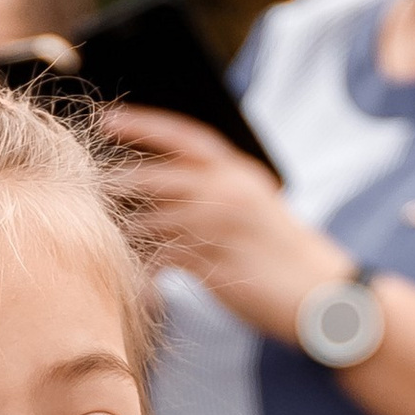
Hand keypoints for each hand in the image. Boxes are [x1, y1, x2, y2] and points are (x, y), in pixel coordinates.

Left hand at [98, 102, 348, 340]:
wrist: (327, 296)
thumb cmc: (287, 255)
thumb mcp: (255, 208)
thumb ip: (215, 193)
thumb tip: (166, 190)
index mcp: (240, 173)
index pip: (184, 137)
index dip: (142, 125)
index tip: (106, 119)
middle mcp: (230, 194)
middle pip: (159, 178)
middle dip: (120, 181)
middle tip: (87, 185)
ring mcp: (224, 231)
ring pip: (156, 222)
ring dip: (125, 229)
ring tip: (97, 235)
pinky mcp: (219, 270)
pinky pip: (166, 263)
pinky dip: (144, 266)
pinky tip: (129, 272)